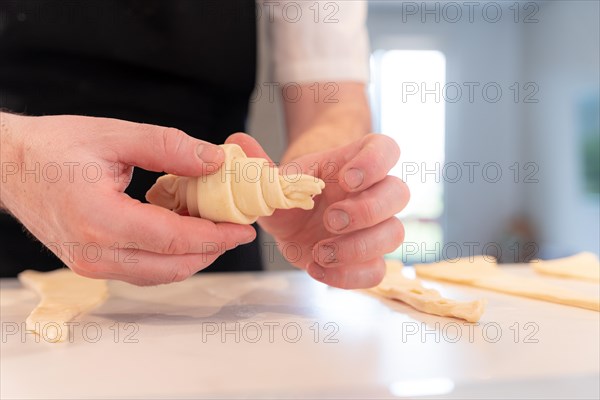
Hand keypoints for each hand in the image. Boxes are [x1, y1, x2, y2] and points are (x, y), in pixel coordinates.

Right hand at [0, 114, 255, 284]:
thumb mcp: (114, 135)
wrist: (8, 166)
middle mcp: (95, 253)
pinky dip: (169, 256)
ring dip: (192, 255)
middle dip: (211, 250)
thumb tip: (213, 161)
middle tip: (236, 229)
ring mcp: (91, 264)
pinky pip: (142, 270)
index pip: (173, 240)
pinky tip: (182, 232)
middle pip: (171, 266)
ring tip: (214, 228)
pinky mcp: (91, 264)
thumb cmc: (52, 149)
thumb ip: (168, 147)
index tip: (243, 228)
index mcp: (99, 220)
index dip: (215, 236)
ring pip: (159, 274)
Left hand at [226, 133, 408, 288]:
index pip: (385, 149)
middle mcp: (372, 193)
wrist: (296, 220)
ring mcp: (374, 227)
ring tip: (319, 252)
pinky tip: (318, 268)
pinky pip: (376, 270)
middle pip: (398, 193)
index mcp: (354, 164)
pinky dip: (349, 275)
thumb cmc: (293, 192)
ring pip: (393, 234)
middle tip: (330, 219)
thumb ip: (261, 166)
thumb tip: (238, 143)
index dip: (375, 163)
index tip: (347, 179)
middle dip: (367, 210)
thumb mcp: (276, 180)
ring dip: (359, 247)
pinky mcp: (368, 258)